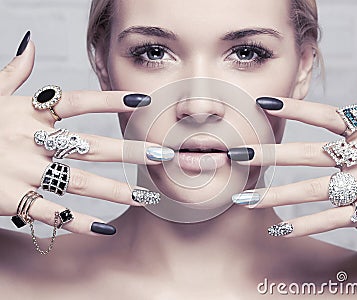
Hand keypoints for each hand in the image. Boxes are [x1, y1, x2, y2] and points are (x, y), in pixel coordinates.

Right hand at [0, 32, 171, 235]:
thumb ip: (14, 72)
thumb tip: (30, 42)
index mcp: (27, 112)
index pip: (77, 101)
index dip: (111, 99)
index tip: (144, 100)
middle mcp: (29, 141)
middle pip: (91, 145)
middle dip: (130, 151)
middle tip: (163, 155)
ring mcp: (21, 172)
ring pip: (80, 182)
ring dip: (117, 191)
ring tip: (146, 197)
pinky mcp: (10, 200)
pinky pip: (52, 214)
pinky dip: (80, 222)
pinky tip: (107, 228)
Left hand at [231, 61, 356, 236]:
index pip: (325, 116)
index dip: (294, 108)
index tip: (262, 104)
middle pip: (307, 153)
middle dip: (269, 154)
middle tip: (237, 155)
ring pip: (311, 190)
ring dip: (275, 195)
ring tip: (243, 199)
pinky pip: (330, 219)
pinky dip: (304, 225)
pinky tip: (278, 228)